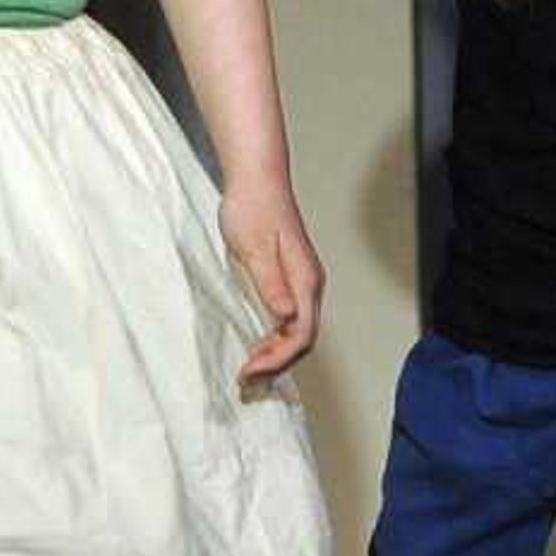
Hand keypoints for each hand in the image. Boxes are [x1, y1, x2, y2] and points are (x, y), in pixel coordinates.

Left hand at [224, 172, 324, 385]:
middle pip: (304, 338)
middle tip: (246, 377)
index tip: (250, 368)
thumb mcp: (254, 248)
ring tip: (249, 367)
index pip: (302, 334)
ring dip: (276, 353)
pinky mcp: (291, 277)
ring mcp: (302, 281)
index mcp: (304, 279)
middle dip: (277, 363)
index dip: (277, 358)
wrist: (257, 178)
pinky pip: (290, 318)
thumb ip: (271, 283)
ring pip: (298, 330)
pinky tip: (255, 341)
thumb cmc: (252, 207)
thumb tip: (286, 315)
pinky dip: (274, 337)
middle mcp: (309, 284)